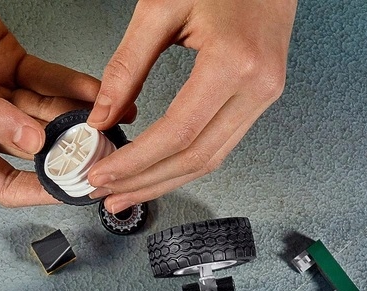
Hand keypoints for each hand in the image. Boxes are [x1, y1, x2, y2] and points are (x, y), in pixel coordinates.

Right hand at [0, 0, 100, 205]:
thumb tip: (28, 141)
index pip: (1, 183)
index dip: (37, 191)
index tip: (70, 190)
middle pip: (30, 151)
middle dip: (66, 154)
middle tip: (99, 154)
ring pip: (44, 115)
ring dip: (76, 120)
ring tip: (109, 124)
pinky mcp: (8, 61)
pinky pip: (47, 80)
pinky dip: (72, 86)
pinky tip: (95, 93)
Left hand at [86, 0, 297, 212]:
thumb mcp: (161, 7)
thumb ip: (127, 66)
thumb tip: (101, 117)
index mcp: (234, 62)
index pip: (176, 134)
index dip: (135, 162)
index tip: (103, 174)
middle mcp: (257, 86)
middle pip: (194, 158)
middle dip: (146, 183)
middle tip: (109, 195)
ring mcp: (264, 95)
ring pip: (210, 160)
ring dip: (164, 182)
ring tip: (127, 193)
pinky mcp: (260, 97)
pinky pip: (219, 145)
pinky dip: (184, 164)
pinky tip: (157, 172)